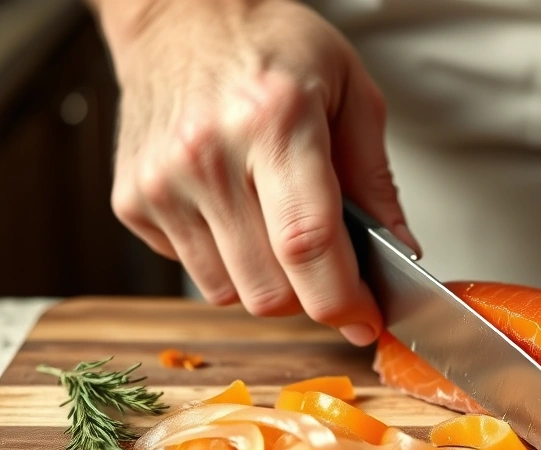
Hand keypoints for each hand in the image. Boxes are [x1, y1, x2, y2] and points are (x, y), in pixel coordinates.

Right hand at [90, 0, 418, 344]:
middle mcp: (207, 155)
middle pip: (268, 289)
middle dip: (312, 298)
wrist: (182, 16)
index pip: (308, 243)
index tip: (366, 319)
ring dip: (270, 283)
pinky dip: (228, 263)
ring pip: (230, 293)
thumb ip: (377, 181)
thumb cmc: (273, 46)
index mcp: (274, 121)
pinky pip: (194, 273)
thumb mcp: (352, 92)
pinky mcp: (132, 202)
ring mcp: (161, 182)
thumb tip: (400, 254)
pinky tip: (238, 213)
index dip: (343, 298)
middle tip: (332, 272)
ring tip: (280, 227)